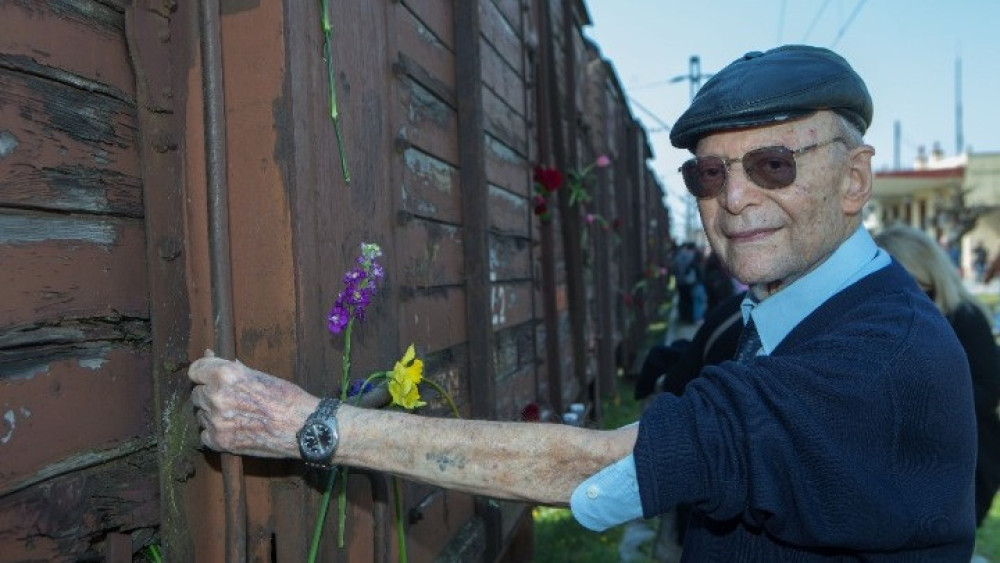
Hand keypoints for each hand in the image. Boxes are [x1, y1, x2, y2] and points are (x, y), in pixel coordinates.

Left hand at [188, 350, 318, 458]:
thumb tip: (212, 356)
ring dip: (212, 414)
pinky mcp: (220, 441)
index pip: (195, 370)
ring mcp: (216, 421)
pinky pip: (205, 434)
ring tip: (236, 415)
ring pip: (201, 414)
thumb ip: (232, 369)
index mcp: (225, 375)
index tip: (207, 377)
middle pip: (197, 393)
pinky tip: (233, 429)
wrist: (302, 428)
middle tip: (231, 399)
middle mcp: (216, 396)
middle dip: (210, 394)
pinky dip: (215, 433)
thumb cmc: (286, 398)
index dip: (202, 373)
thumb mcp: (260, 375)